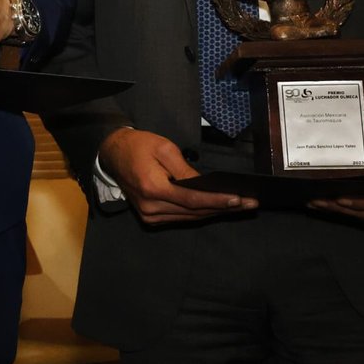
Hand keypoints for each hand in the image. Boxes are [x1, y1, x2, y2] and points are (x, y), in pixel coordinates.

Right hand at [98, 128, 255, 223]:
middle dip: (224, 208)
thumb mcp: (164, 149)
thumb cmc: (139, 145)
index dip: (217, 201)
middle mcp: (151, 208)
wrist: (112, 153)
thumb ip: (185, 170)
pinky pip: (181, 217)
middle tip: (251, 204)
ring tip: (241, 207)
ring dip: (215, 212)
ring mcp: (149, 216)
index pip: (192, 199)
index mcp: (153, 188)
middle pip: (194, 212)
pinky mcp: (150, 218)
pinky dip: (200, 213)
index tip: (240, 200)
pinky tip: (218, 208)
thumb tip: (206, 186)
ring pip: (190, 218)